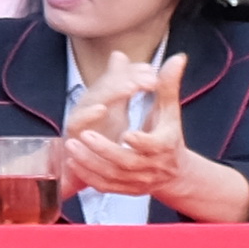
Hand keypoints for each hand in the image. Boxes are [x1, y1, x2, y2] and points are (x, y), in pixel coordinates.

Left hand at [58, 55, 186, 201]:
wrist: (175, 172)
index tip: (125, 133)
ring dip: (90, 164)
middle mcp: (152, 167)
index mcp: (165, 145)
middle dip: (104, 151)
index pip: (153, 147)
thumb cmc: (168, 133)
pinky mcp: (127, 190)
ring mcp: (139, 181)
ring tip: (71, 146)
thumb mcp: (169, 109)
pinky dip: (90, 177)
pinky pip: (106, 187)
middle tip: (84, 136)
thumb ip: (167, 84)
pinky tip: (73, 162)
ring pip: (112, 177)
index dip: (140, 142)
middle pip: (127, 163)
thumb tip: (177, 57)